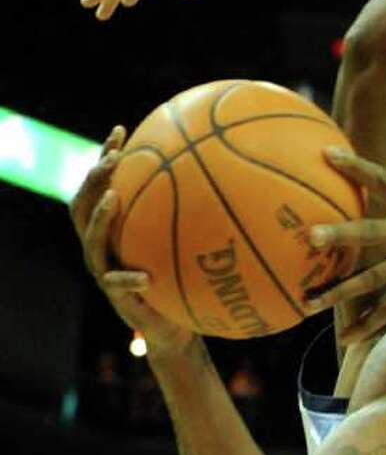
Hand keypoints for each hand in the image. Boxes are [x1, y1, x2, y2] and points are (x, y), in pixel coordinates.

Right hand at [69, 125, 195, 354]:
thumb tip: (234, 174)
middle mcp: (103, 244)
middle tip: (113, 158)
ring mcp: (105, 269)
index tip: (121, 129)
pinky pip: (117, 284)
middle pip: (82, 205)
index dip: (105, 156)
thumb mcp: (193, 241)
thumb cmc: (185, 277)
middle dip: (94, 178)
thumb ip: (199, 213)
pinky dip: (129, 278)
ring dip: (101, 217)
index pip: (102, 184)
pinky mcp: (117, 296)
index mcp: (117, 227)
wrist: (175, 325)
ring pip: (91, 240)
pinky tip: (145, 277)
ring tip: (114, 198)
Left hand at [302, 149, 385, 343]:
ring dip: (340, 291)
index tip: (326, 155)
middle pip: (372, 231)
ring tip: (311, 302)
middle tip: (309, 237)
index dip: (354, 168)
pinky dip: (368, 323)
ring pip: (375, 277)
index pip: (383, 181)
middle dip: (338, 235)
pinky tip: (348, 336)